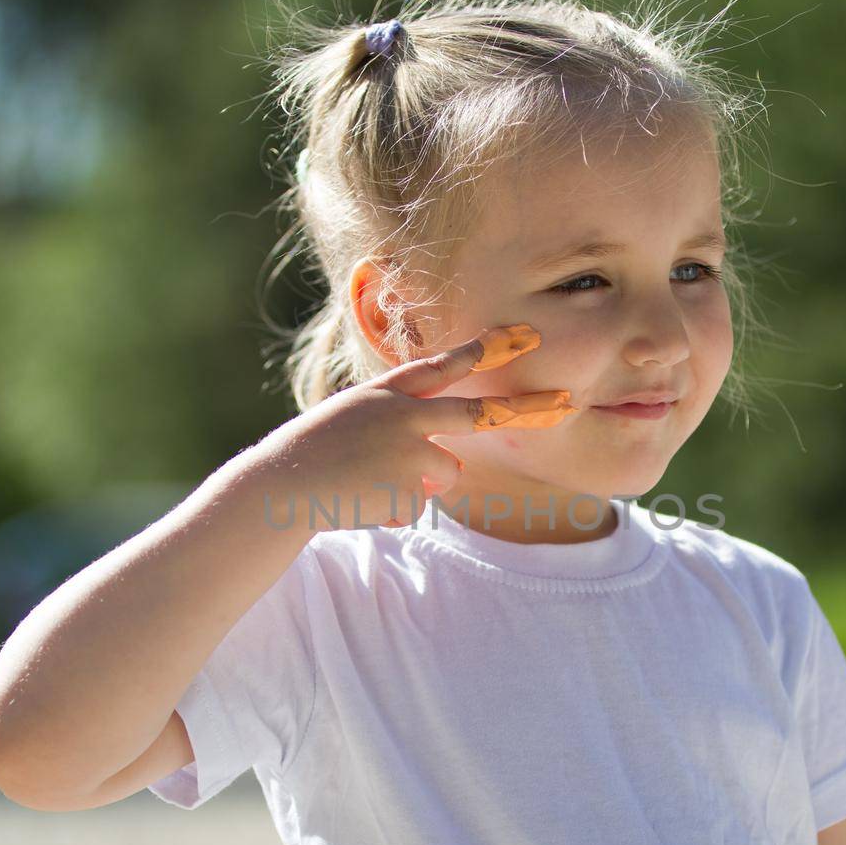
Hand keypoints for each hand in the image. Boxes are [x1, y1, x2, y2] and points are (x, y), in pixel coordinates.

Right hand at [251, 323, 576, 532]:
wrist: (280, 486)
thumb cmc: (310, 457)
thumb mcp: (351, 426)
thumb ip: (402, 433)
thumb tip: (451, 468)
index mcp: (386, 392)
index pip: (444, 365)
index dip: (487, 349)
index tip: (525, 336)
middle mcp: (404, 414)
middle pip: (477, 414)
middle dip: (525, 409)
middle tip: (566, 404)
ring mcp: (409, 449)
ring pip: (444, 472)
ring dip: (414, 485)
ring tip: (368, 481)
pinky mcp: (409, 486)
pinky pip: (419, 504)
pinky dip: (394, 508)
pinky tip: (363, 500)